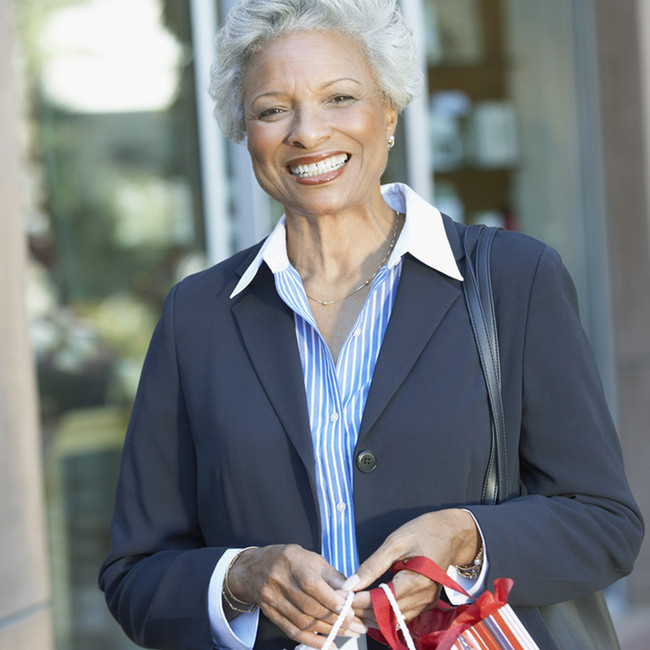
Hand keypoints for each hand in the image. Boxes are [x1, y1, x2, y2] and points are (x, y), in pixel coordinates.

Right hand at [225, 544, 367, 647]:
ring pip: (303, 621)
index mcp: (292, 561)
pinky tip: (327, 644)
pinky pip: (292, 631)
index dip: (331, 600)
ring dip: (328, 631)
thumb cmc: (289, 560)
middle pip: (309, 606)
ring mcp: (272, 598)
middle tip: (355, 626)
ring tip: (347, 633)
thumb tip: (350, 592)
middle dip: (335, 619)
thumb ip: (331, 575)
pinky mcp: (270, 613)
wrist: (254, 567)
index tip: (349, 610)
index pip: (312, 585)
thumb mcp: (311, 558)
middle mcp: (280, 580)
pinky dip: (311, 641)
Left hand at [343, 509, 478, 627]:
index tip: (340, 598)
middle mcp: (424, 598)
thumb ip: (372, 565)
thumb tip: (351, 584)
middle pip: (387, 615)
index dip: (359, 602)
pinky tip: (368, 606)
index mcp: (417, 582)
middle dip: (361, 612)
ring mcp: (426, 603)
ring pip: (393, 620)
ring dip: (371, 616)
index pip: (382, 601)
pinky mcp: (425, 604)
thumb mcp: (395, 542)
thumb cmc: (423, 532)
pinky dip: (384, 614)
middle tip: (340, 603)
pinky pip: (401, 616)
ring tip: (350, 605)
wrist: (451, 533)